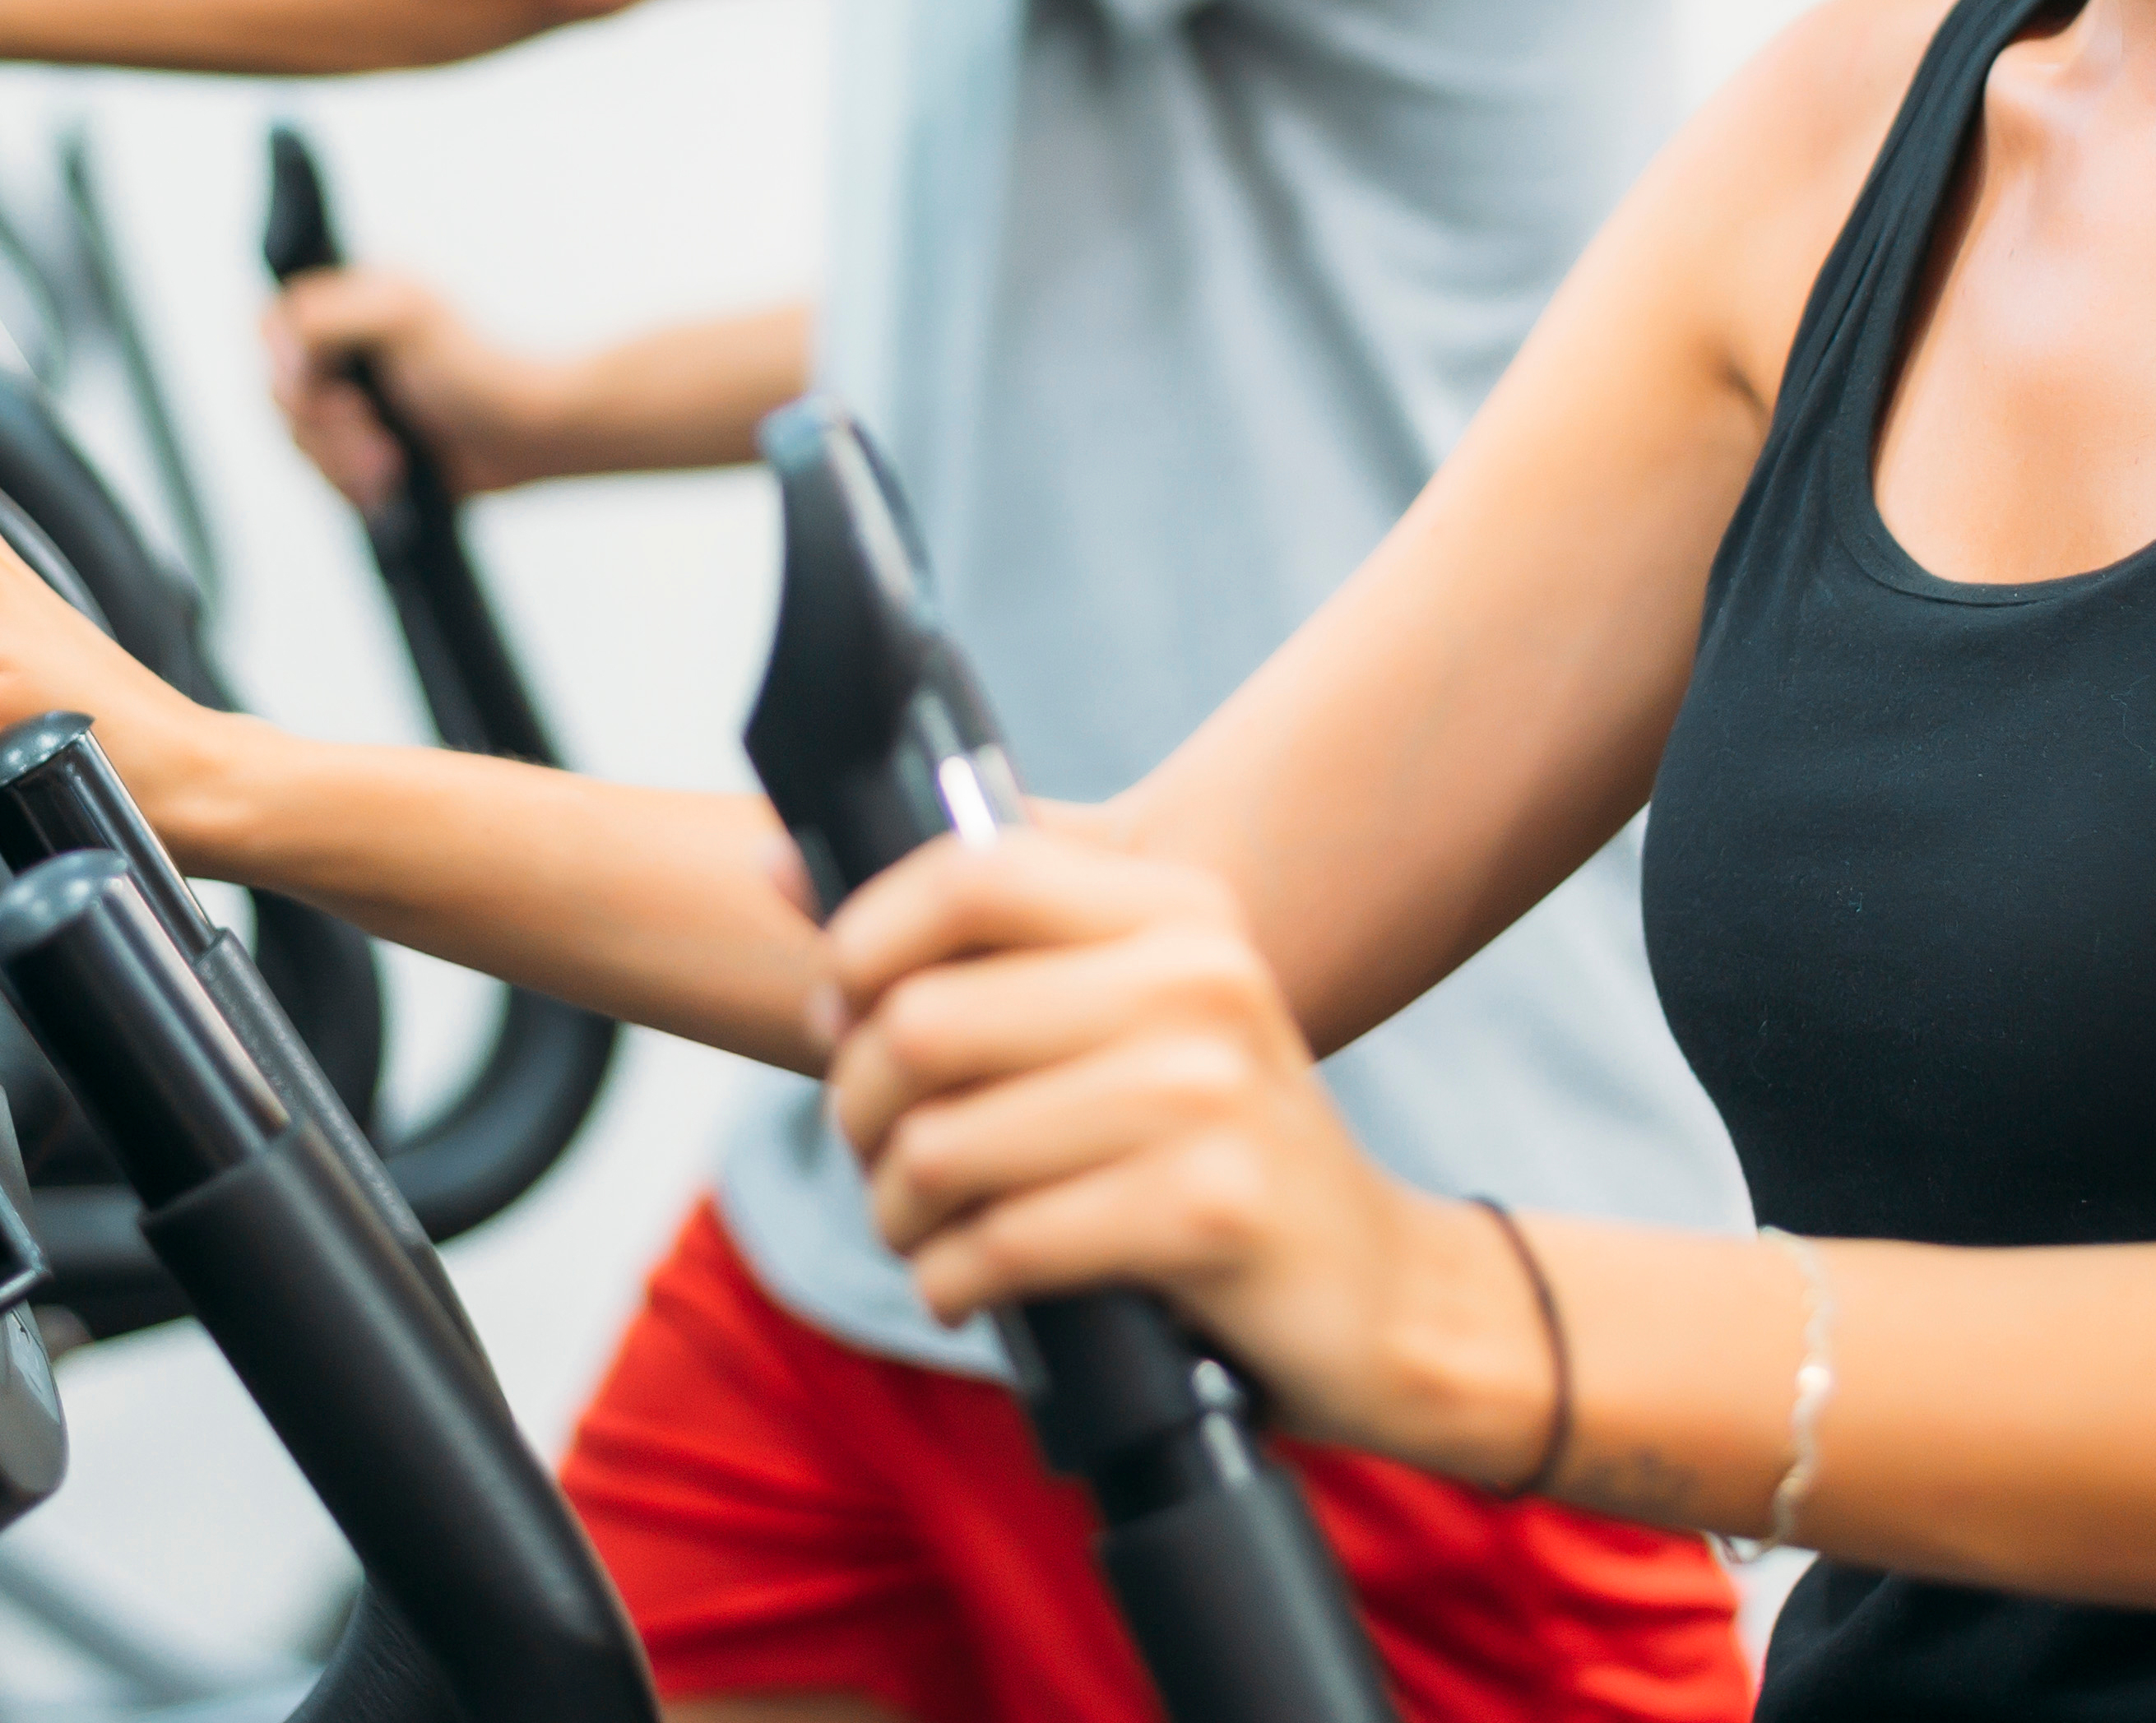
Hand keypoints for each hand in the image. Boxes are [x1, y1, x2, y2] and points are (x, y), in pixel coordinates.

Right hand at [261, 267, 573, 503]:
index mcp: (348, 300)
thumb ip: (325, 319)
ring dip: (342, 461)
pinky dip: (354, 485)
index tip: (316, 389)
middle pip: (279, 394)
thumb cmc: (482, 364)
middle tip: (375, 433)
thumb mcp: (401, 316)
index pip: (271, 327)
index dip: (283, 365)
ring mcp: (352, 402)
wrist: (534, 431)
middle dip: (325, 427)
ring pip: (300, 442)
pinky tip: (392, 482)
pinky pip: (326, 476)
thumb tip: (280, 360)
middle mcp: (343, 348)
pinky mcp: (365, 449)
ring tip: (392, 463)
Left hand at [817, 828, 1489, 1463]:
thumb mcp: (1128, 1014)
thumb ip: (974, 940)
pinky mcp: (1206, 1212)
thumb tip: (778, 864)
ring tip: (920, 1228)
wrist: (1377, 1290)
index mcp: (1177, 910)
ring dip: (897, 1211)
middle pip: (924, 1021)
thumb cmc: (1216, 1146)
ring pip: (944, 1147)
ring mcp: (1210, 1095)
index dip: (862, 944)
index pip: (967, 874)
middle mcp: (1200, 979)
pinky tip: (966, 1286)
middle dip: (862, 1109)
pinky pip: (997, 1245)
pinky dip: (948, 1280)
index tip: (841, 1011)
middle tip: (879, 1151)